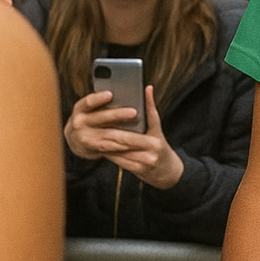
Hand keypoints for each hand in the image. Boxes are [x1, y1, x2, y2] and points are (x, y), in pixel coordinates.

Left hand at [64, 87, 183, 189]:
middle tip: (92, 125)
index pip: (136, 127)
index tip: (107, 112)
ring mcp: (144, 162)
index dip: (121, 120)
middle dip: (107, 133)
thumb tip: (147, 88)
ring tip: (92, 135)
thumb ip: (151, 111)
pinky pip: (119, 160)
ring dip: (104, 143)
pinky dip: (108, 153)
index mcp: (155, 139)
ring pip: (119, 150)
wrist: (168, 172)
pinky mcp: (137, 170)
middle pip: (123, 140)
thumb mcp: (157, 129)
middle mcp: (151, 151)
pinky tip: (99, 147)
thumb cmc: (159, 147)